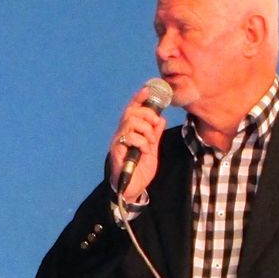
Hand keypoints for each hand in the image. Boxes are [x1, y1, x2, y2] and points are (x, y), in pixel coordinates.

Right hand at [108, 85, 167, 202]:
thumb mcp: (152, 149)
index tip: (148, 88)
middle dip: (146, 114)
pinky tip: (145, 151)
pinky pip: (130, 137)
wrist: (132, 189)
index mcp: (130, 132)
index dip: (139, 98)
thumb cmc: (140, 170)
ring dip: (145, 129)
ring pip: (130, 122)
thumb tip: (161, 119)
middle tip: (155, 123)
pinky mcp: (117, 151)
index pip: (132, 110)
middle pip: (130, 112)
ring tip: (150, 142)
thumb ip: (155, 134)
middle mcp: (121, 134)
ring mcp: (118, 142)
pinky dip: (142, 142)